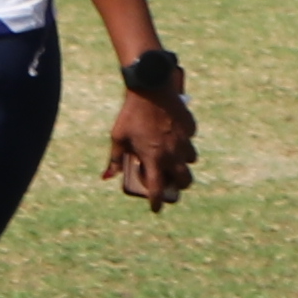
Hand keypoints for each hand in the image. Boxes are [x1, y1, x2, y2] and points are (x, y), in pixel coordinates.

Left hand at [103, 94, 197, 212]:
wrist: (150, 88)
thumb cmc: (130, 114)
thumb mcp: (118, 137)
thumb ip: (115, 159)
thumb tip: (107, 178)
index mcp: (153, 159)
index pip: (157, 189)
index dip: (156, 203)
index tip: (155, 209)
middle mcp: (172, 154)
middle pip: (184, 181)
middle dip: (179, 186)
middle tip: (171, 183)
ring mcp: (183, 141)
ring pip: (191, 160)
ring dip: (183, 162)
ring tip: (174, 158)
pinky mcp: (189, 127)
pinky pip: (190, 140)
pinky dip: (184, 141)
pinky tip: (175, 135)